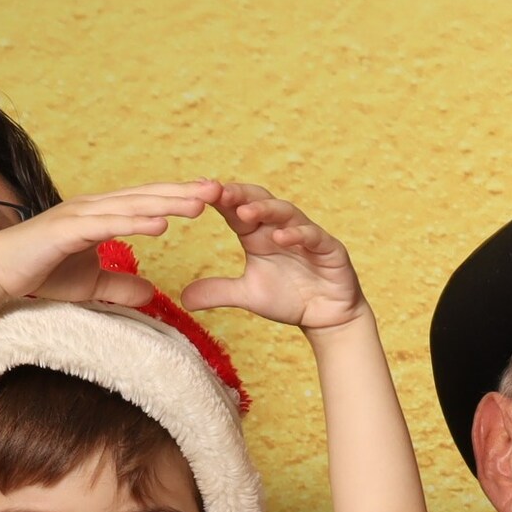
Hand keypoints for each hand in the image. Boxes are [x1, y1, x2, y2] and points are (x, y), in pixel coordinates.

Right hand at [0, 183, 213, 309]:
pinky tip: (160, 223)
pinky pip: (107, 225)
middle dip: (182, 193)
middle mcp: (91, 208)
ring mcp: (78, 216)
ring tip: (201, 203)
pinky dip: (134, 223)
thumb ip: (120, 285)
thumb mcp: (91, 285)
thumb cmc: (39, 274)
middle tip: (219, 188)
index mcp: (99, 215)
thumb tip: (152, 293)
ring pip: (131, 206)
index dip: (176, 197)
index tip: (210, 196)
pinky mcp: (66, 231)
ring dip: (167, 203)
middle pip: (145, 197)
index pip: (145, 203)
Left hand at [179, 182, 368, 331]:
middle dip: (238, 194)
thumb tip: (183, 298)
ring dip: (265, 209)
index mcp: (257, 235)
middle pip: (258, 200)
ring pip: (285, 211)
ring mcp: (306, 236)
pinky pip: (313, 235)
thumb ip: (218, 291)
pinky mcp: (329, 249)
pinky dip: (298, 234)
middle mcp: (280, 228)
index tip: (194, 193)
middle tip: (215, 192)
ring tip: (244, 213)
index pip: (235, 208)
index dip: (218, 199)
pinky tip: (281, 238)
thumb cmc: (290, 299)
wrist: (327, 318)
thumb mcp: (248, 295)